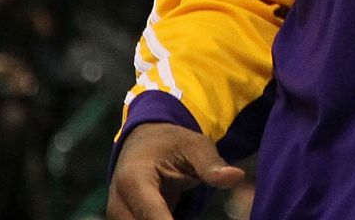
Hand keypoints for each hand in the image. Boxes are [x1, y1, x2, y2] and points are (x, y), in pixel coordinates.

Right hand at [107, 122, 244, 219]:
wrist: (144, 143)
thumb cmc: (171, 143)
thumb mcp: (195, 146)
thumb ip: (211, 165)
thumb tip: (236, 176)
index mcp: (133, 180)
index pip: (152, 216)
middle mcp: (119, 202)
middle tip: (189, 215)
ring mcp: (118, 216)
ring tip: (186, 214)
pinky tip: (181, 217)